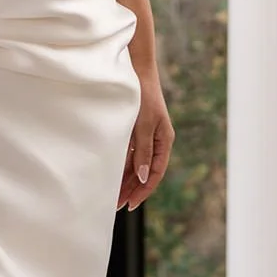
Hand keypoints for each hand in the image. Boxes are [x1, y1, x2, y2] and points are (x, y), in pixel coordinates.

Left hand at [116, 66, 174, 211]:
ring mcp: (146, 136)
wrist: (136, 71)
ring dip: (126, 180)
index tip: (130, 204)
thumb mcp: (143, 124)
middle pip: (146, 172)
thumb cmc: (142, 96)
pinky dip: (122, 165)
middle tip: (117, 206)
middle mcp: (156, 141)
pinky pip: (130, 154)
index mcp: (164, 140)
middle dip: (132, 189)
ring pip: (137, 164)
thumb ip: (143, 150)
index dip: (144, 190)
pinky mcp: (135, 130)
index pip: (155, 173)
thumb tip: (144, 177)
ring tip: (112, 196)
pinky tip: (112, 175)